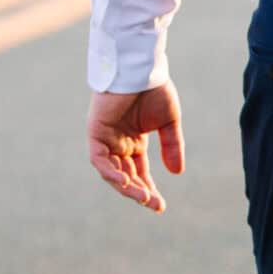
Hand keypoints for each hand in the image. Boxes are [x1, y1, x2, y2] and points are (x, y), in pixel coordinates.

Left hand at [88, 82, 184, 212]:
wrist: (141, 67)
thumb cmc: (154, 88)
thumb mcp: (168, 122)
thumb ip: (171, 146)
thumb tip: (177, 173)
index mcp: (134, 141)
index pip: (139, 172)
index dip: (149, 189)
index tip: (160, 206)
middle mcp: (118, 142)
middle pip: (127, 176)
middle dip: (140, 192)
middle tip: (154, 205)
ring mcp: (106, 138)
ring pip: (112, 172)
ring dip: (127, 186)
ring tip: (144, 197)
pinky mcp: (96, 132)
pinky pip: (99, 159)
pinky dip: (110, 172)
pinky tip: (125, 182)